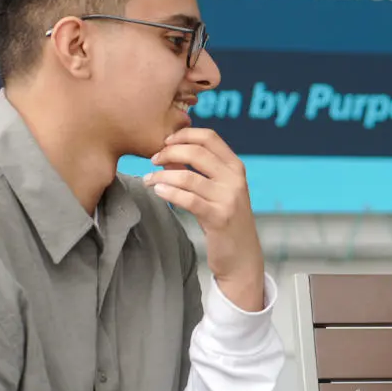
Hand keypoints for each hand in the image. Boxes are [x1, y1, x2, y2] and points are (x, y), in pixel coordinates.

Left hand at [143, 128, 266, 310]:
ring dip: (162, 175)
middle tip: (153, 160)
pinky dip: (168, 192)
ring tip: (149, 180)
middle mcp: (235, 179)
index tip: (165, 142)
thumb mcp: (218, 191)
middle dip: (169, 152)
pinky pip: (188, 199)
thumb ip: (199, 171)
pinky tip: (158, 191)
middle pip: (197, 152)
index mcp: (236, 167)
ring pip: (188, 177)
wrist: (242, 256)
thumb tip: (169, 154)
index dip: (184, 134)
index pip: (210, 137)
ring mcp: (228, 198)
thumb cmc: (225, 220)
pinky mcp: (218, 217)